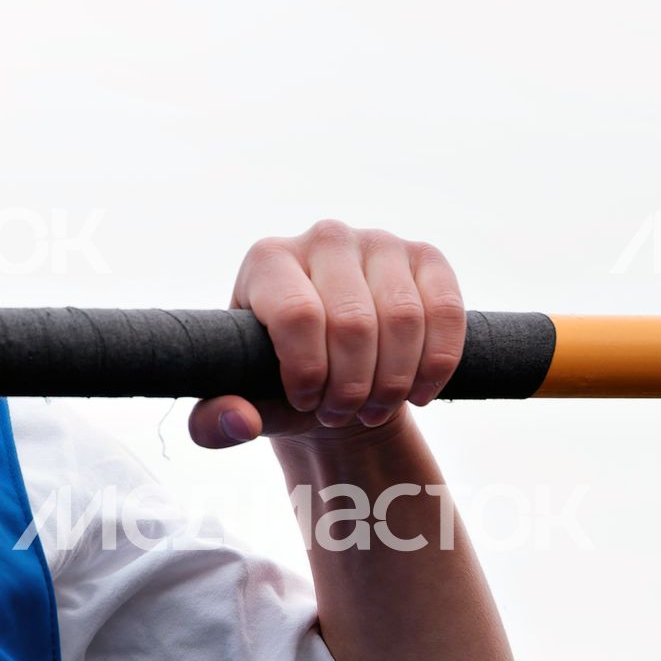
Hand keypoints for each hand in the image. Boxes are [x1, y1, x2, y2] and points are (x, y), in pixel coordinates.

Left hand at [191, 220, 464, 449]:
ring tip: (373, 410)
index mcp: (267, 259)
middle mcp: (324, 237)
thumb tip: (240, 422)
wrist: (332, 374)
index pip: (297, 315)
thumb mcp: (237, 405)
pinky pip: (446, 312)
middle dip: (352, 386)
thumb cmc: (275, 384)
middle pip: (354, 322)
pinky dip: (436, 364)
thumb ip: (214, 422)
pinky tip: (417, 394)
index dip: (308, 372)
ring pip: (404, 319)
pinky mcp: (427, 258)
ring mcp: (380, 242)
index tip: (304, 401)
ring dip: (393, 381)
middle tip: (341, 415)